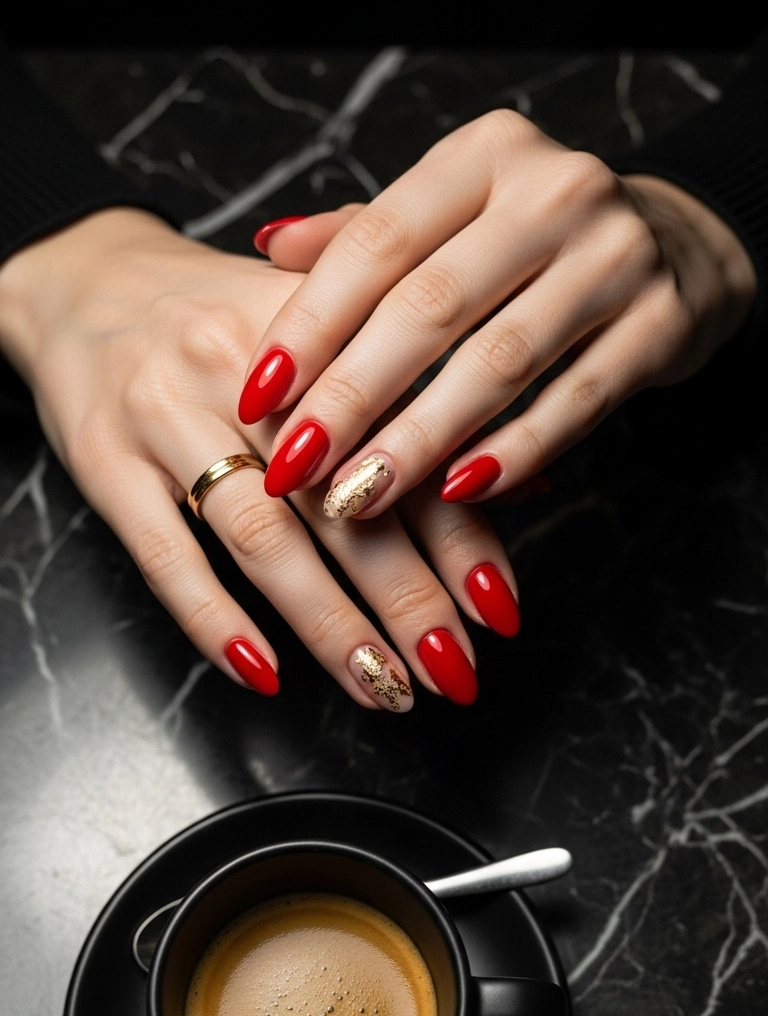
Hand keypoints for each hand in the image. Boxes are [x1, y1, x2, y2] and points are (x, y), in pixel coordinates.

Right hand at [0, 208, 517, 708]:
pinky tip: (264, 670)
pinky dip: (215, 620)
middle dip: (408, 601)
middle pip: (341, 502)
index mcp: (319, 332)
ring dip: (329, 625)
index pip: (407, 445)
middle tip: (451, 673)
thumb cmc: (222, 318)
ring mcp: (167, 416)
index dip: (460, 533)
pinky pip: (164, 553)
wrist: (84, 280)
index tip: (497, 610)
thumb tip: (524, 480)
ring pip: (262, 536)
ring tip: (381, 687)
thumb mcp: (325, 329)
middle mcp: (245, 371)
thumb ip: (418, 399)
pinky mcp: (106, 460)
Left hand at [240, 110, 755, 516]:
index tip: (256, 395)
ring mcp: (616, 255)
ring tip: (359, 497)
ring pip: (500, 362)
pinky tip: (461, 493)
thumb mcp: (454, 213)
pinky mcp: (662, 323)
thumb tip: (268, 247)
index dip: (311, 324)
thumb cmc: (536, 241)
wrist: (682, 244)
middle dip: (352, 397)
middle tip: (296, 468)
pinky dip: (515, 453)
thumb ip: (366, 236)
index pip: (378, 243)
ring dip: (420, 439)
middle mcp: (553, 191)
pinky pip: (576, 402)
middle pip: (430, 306)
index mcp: (484, 155)